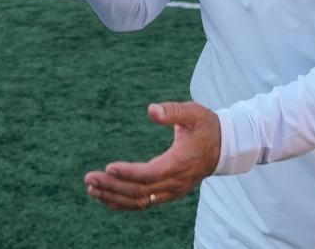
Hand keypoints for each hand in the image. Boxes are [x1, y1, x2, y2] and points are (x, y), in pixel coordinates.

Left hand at [84, 102, 222, 210]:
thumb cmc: (207, 126)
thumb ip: (172, 111)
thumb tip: (151, 110)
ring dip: (114, 197)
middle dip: (112, 186)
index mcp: (181, 162)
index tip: (108, 167)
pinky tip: (106, 197)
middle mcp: (176, 182)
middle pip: (140, 191)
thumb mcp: (194, 112)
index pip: (150, 174)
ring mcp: (172, 191)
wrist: (225, 146)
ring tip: (92, 188)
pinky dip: (123, 203)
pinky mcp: (168, 194)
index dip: (129, 173)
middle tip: (89, 178)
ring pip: (139, 201)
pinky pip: (143, 203)